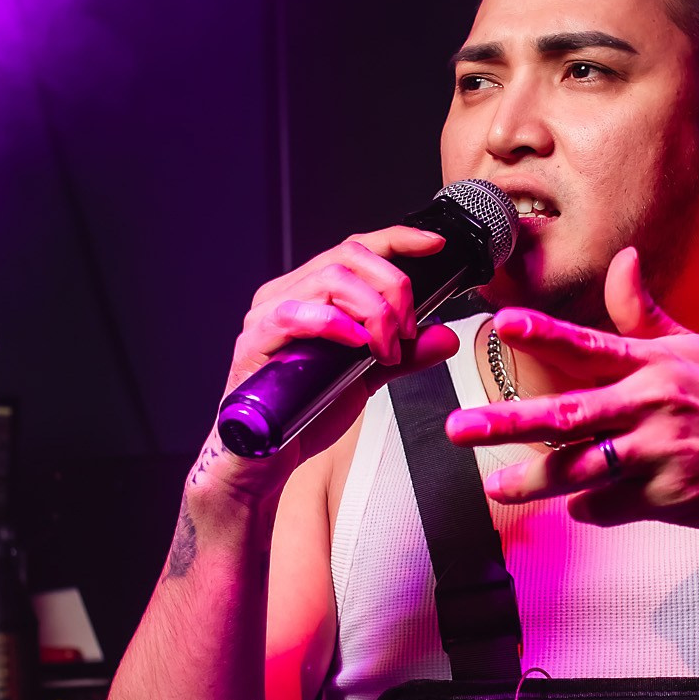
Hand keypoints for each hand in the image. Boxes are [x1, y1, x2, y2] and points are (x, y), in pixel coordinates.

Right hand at [193, 228, 460, 510]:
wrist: (266, 460)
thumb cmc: (302, 414)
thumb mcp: (366, 379)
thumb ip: (404, 356)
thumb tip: (444, 336)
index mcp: (311, 295)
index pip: (354, 250)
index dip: (396, 239)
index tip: (433, 245)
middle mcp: (287, 295)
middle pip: (348, 257)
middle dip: (393, 287)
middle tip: (408, 330)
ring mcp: (268, 315)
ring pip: (329, 280)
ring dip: (373, 311)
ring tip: (385, 349)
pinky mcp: (254, 342)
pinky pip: (294, 315)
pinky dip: (335, 324)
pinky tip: (356, 344)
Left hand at [445, 248, 698, 532]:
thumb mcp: (694, 348)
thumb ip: (643, 313)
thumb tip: (621, 260)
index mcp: (654, 365)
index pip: (589, 346)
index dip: (544, 335)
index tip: (504, 325)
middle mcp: (653, 404)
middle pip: (569, 413)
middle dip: (509, 421)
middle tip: (463, 428)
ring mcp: (660, 451)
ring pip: (582, 467)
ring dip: (535, 478)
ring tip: (497, 485)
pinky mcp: (669, 494)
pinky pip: (610, 505)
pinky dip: (590, 507)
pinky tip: (582, 505)